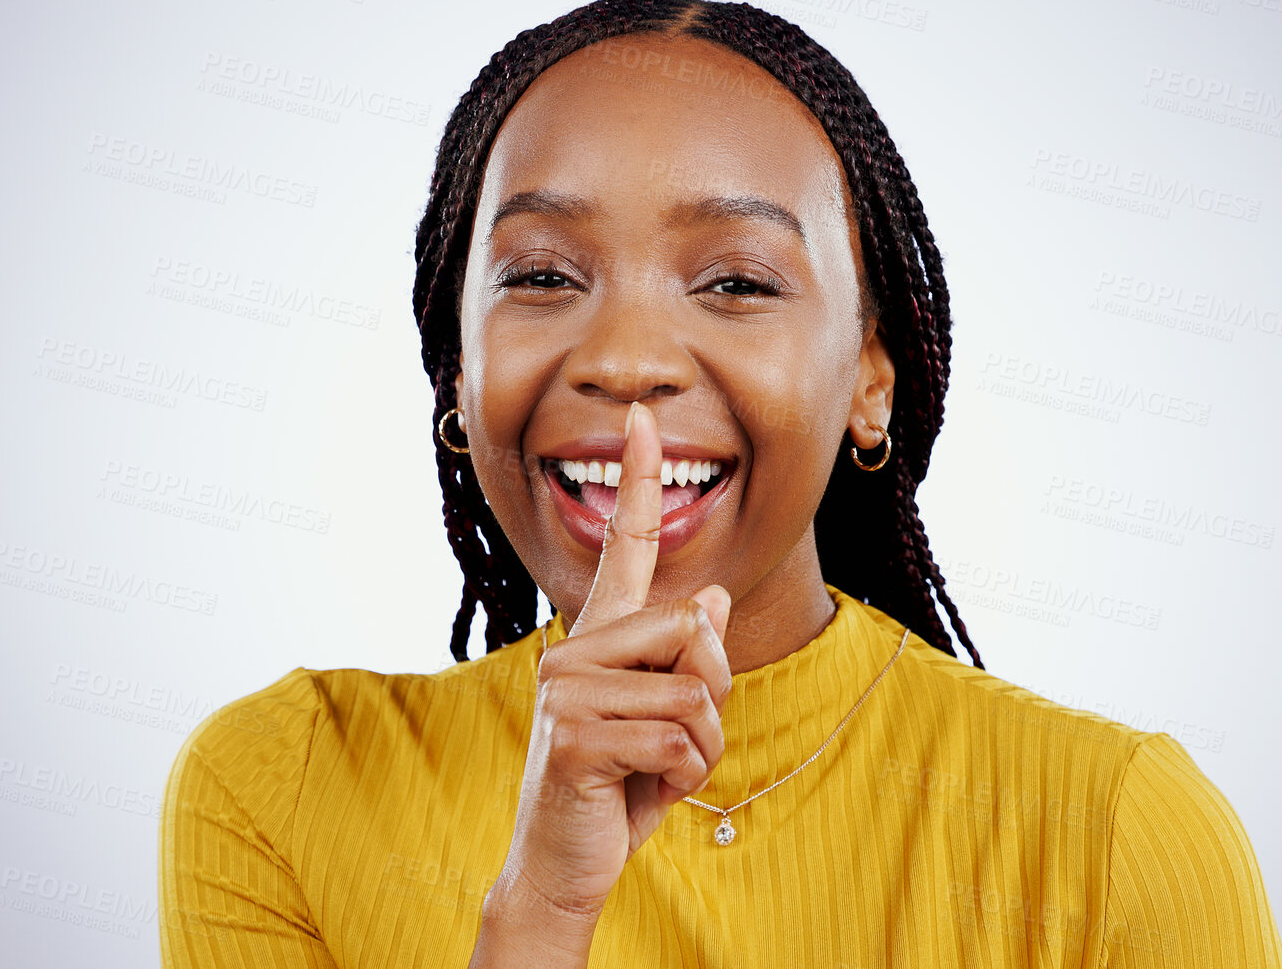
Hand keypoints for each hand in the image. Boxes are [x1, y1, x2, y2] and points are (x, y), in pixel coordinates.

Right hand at [471, 400, 731, 966]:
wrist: (565, 863)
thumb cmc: (619, 786)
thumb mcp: (666, 718)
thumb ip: (685, 660)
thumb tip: (716, 601)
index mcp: (599, 636)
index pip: (625, 548)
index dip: (639, 481)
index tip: (643, 418)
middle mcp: (574, 649)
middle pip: (697, 631)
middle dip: (713, 698)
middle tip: (673, 742)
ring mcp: (566, 691)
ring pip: (697, 691)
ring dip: (703, 748)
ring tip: (656, 771)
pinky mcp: (572, 737)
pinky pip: (680, 740)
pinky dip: (685, 777)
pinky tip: (645, 792)